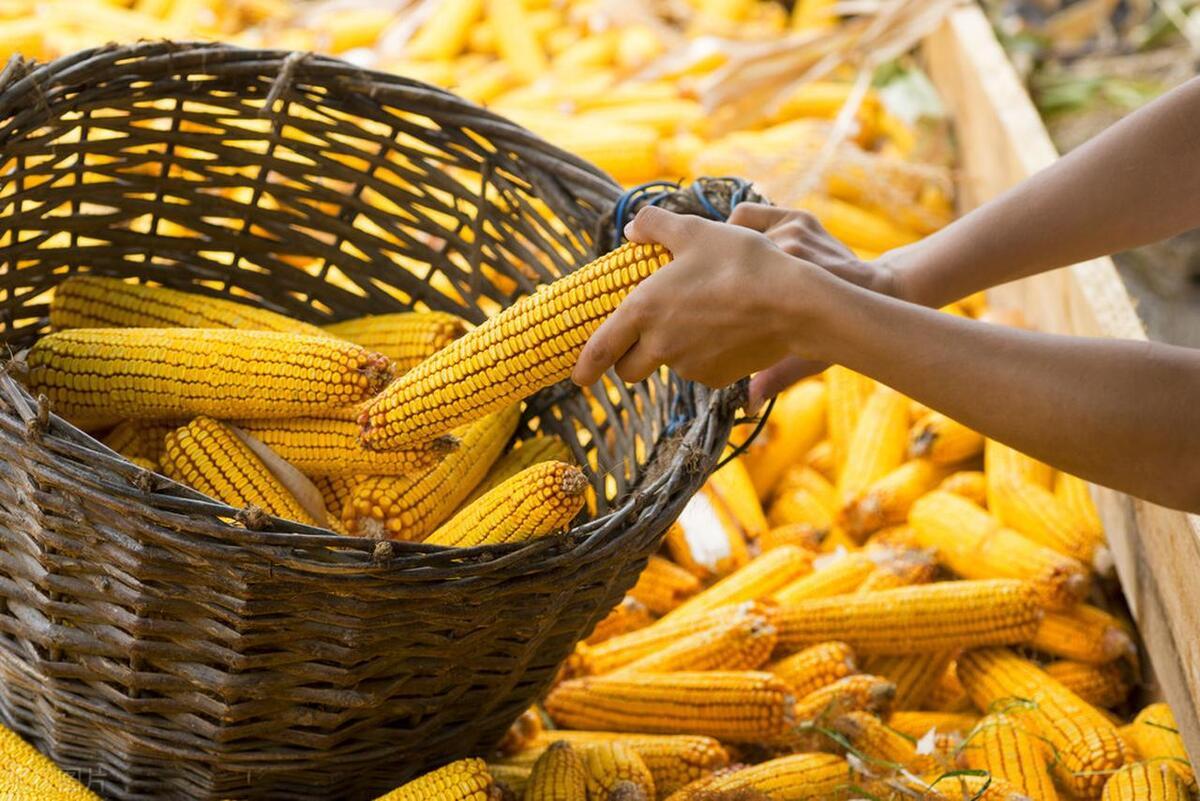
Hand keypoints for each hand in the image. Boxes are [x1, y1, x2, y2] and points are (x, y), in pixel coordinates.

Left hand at [571, 206, 835, 390]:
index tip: (578, 378)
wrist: (792, 303)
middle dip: (629, 360)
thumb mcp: (694, 230)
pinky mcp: (716, 379)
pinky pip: (700, 369)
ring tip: (704, 315)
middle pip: (629, 370)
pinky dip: (704, 356)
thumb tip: (632, 228)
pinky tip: (727, 330)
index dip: (586, 366)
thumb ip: (656, 225)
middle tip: (642, 338)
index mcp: (643, 310)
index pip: (601, 349)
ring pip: (669, 365)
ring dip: (673, 350)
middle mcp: (659, 345)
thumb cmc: (740, 262)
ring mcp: (688, 366)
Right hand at [725, 203, 898, 410]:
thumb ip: (776, 376)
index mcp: (791, 284)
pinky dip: (741, 229)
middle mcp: (792, 248)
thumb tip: (748, 401)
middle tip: (707, 287)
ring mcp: (796, 229)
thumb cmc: (836, 331)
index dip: (715, 288)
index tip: (706, 305)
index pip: (737, 277)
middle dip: (715, 269)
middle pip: (731, 252)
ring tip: (725, 269)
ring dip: (728, 250)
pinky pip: (750, 216)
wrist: (874, 291)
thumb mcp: (808, 358)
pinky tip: (740, 248)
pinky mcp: (798, 216)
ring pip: (737, 231)